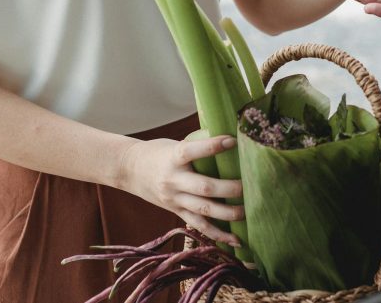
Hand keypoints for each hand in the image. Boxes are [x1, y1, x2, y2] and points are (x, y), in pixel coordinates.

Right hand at [118, 136, 243, 245]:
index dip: (212, 146)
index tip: (232, 140)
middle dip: (229, 189)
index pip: (193, 151)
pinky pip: (199, 226)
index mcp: (173, 158)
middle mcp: (173, 180)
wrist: (129, 170)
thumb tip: (230, 140)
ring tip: (248, 211)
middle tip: (251, 186)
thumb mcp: (174, 144)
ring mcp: (175, 199)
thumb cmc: (158, 152)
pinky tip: (236, 240)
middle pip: (204, 188)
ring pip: (204, 210)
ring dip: (229, 213)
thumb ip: (197, 145)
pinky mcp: (177, 212)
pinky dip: (218, 235)